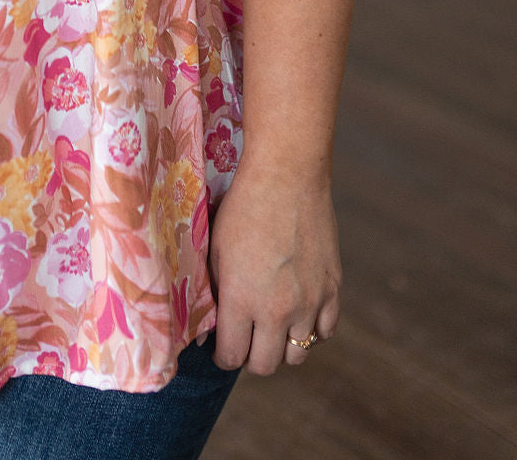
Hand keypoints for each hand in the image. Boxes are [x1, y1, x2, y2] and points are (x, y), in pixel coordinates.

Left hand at [201, 160, 342, 374]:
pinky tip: (299, 312)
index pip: (231, 357)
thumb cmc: (242, 206)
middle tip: (245, 336)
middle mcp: (278, 310)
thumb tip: (207, 326)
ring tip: (271, 324)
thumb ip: (212, 291)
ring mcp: (310, 302)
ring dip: (282, 345)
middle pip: (265, 364)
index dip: (222, 356)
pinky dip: (311, 330)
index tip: (220, 347)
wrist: (286, 175)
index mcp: (242, 299)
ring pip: (297, 354)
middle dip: (250, 356)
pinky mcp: (333, 289)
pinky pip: (325, 332)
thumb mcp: (214, 248)